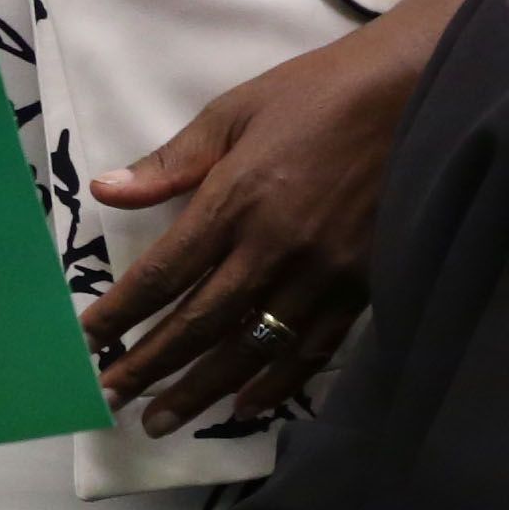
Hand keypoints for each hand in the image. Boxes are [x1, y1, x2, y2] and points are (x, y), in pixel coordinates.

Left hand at [81, 0, 459, 433]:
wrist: (421, 91)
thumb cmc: (320, 93)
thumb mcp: (235, 111)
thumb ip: (172, 162)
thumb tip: (105, 191)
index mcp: (236, 198)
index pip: (164, 273)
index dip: (121, 312)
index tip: (87, 341)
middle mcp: (275, 245)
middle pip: (200, 322)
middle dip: (150, 364)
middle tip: (109, 397)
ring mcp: (323, 272)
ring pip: (251, 347)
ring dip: (202, 388)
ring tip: (161, 419)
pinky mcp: (363, 285)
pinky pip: (312, 348)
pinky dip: (275, 381)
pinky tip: (244, 406)